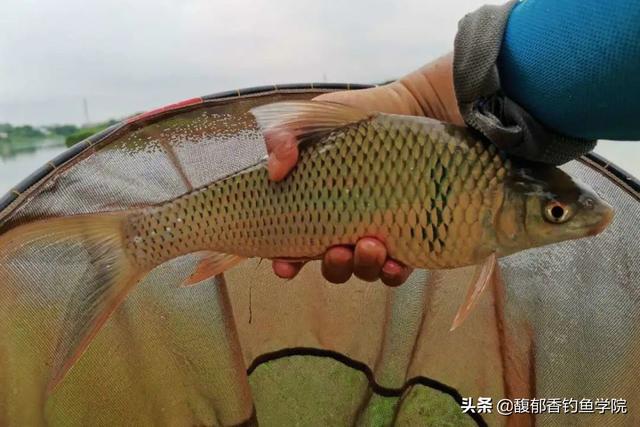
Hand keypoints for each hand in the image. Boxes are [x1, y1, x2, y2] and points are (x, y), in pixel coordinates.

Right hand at [268, 53, 462, 285]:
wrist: (408, 105)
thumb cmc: (353, 114)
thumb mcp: (309, 119)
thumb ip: (283, 137)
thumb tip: (275, 171)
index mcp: (317, 208)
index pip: (295, 246)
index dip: (287, 262)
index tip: (284, 265)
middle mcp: (346, 227)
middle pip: (334, 265)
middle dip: (333, 266)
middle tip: (337, 250)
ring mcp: (377, 232)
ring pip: (365, 269)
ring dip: (363, 267)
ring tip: (370, 246)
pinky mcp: (409, 233)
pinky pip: (399, 268)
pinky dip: (393, 273)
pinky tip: (395, 262)